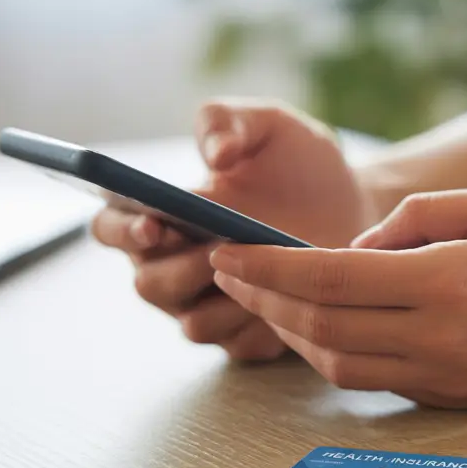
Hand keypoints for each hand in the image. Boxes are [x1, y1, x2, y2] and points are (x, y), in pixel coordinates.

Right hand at [92, 99, 377, 360]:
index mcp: (160, 214)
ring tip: (262, 270)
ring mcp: (209, 306)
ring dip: (223, 300)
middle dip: (179, 269)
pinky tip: (290, 297)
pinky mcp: (247, 337)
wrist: (355, 202)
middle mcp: (173, 266)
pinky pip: (240, 345)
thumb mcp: (267, 124)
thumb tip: (215, 154)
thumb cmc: (297, 162)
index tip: (154, 222)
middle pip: (148, 284)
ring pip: (193, 324)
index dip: (123, 230)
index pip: (112, 227)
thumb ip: (228, 122)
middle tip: (216, 248)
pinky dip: (261, 325)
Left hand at [208, 184, 466, 406]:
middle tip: (230, 270)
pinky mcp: (452, 398)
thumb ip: (418, 218)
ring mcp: (444, 379)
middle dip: (264, 300)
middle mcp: (439, 342)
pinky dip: (333, 351)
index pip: (329, 281)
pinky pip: (373, 378)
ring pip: (338, 365)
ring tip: (266, 297)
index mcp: (448, 285)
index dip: (268, 268)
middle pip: (320, 330)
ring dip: (291, 333)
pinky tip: (320, 322)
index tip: (227, 250)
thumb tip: (356, 251)